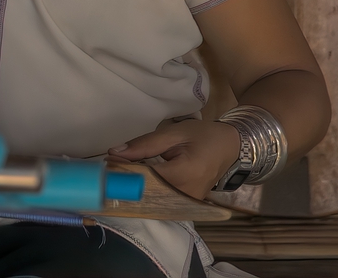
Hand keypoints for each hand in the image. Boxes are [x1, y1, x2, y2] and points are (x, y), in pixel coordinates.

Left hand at [109, 118, 241, 199]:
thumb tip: (115, 153)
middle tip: (109, 168)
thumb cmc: (203, 136)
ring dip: (134, 187)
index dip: (124, 170)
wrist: (230, 147)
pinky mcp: (186, 204)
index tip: (107, 161)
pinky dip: (146, 192)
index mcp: (184, 173)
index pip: (145, 177)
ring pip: (153, 199)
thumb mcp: (174, 133)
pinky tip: (135, 181)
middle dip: (126, 181)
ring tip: (119, 173)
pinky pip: (161, 201)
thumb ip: (144, 144)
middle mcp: (186, 193)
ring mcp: (187, 203)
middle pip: (147, 192)